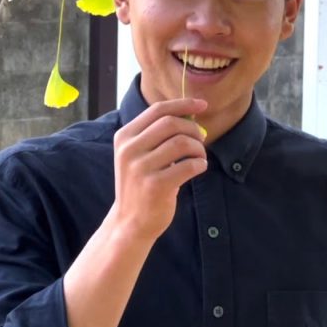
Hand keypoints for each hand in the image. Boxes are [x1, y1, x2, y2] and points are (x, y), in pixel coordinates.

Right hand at [110, 98, 208, 243]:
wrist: (130, 222)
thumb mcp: (138, 155)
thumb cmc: (140, 184)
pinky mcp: (155, 186)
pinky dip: (200, 164)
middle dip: (193, 129)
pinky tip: (198, 168)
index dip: (182, 104)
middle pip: (171, 123)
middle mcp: (129, 150)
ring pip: (182, 143)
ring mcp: (141, 168)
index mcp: (124, 137)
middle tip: (202, 139)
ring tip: (199, 157)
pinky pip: (189, 166)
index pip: (157, 110)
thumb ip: (156, 134)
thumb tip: (190, 113)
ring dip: (198, 148)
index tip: (202, 105)